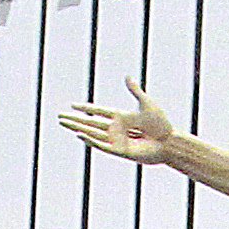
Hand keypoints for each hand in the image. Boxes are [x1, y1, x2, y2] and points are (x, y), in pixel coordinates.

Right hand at [58, 83, 180, 163]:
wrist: (169, 141)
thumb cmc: (161, 124)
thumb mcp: (146, 103)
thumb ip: (135, 91)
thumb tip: (127, 77)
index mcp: (121, 116)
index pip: (99, 111)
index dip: (86, 108)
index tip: (72, 105)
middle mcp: (116, 128)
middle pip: (91, 123)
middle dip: (75, 119)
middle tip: (60, 117)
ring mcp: (117, 140)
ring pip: (92, 133)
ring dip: (77, 128)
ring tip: (63, 123)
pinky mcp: (120, 151)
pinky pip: (102, 145)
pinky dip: (90, 140)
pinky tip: (80, 134)